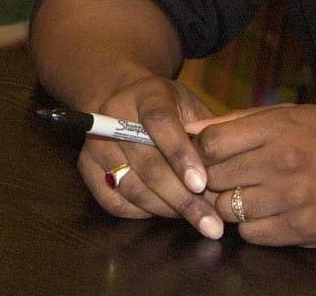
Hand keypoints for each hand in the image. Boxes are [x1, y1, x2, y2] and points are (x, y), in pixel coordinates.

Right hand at [82, 75, 224, 238]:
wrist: (125, 99)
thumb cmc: (172, 109)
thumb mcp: (192, 107)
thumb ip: (209, 132)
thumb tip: (230, 168)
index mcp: (145, 93)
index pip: (159, 121)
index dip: (180, 153)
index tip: (202, 183)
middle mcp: (113, 114)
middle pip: (147, 162)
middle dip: (182, 197)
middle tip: (212, 222)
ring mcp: (95, 142)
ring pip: (132, 186)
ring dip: (168, 209)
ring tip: (198, 221)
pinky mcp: (85, 166)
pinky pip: (114, 201)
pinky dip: (143, 213)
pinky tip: (167, 212)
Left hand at [188, 103, 315, 247]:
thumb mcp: (297, 115)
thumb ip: (244, 121)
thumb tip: (194, 131)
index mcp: (279, 128)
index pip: (211, 142)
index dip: (201, 152)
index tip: (208, 158)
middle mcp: (283, 161)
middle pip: (214, 177)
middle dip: (212, 181)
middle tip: (224, 182)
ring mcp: (293, 197)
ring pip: (229, 209)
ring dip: (232, 207)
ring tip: (247, 199)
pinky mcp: (304, 228)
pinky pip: (253, 235)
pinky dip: (253, 229)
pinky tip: (267, 216)